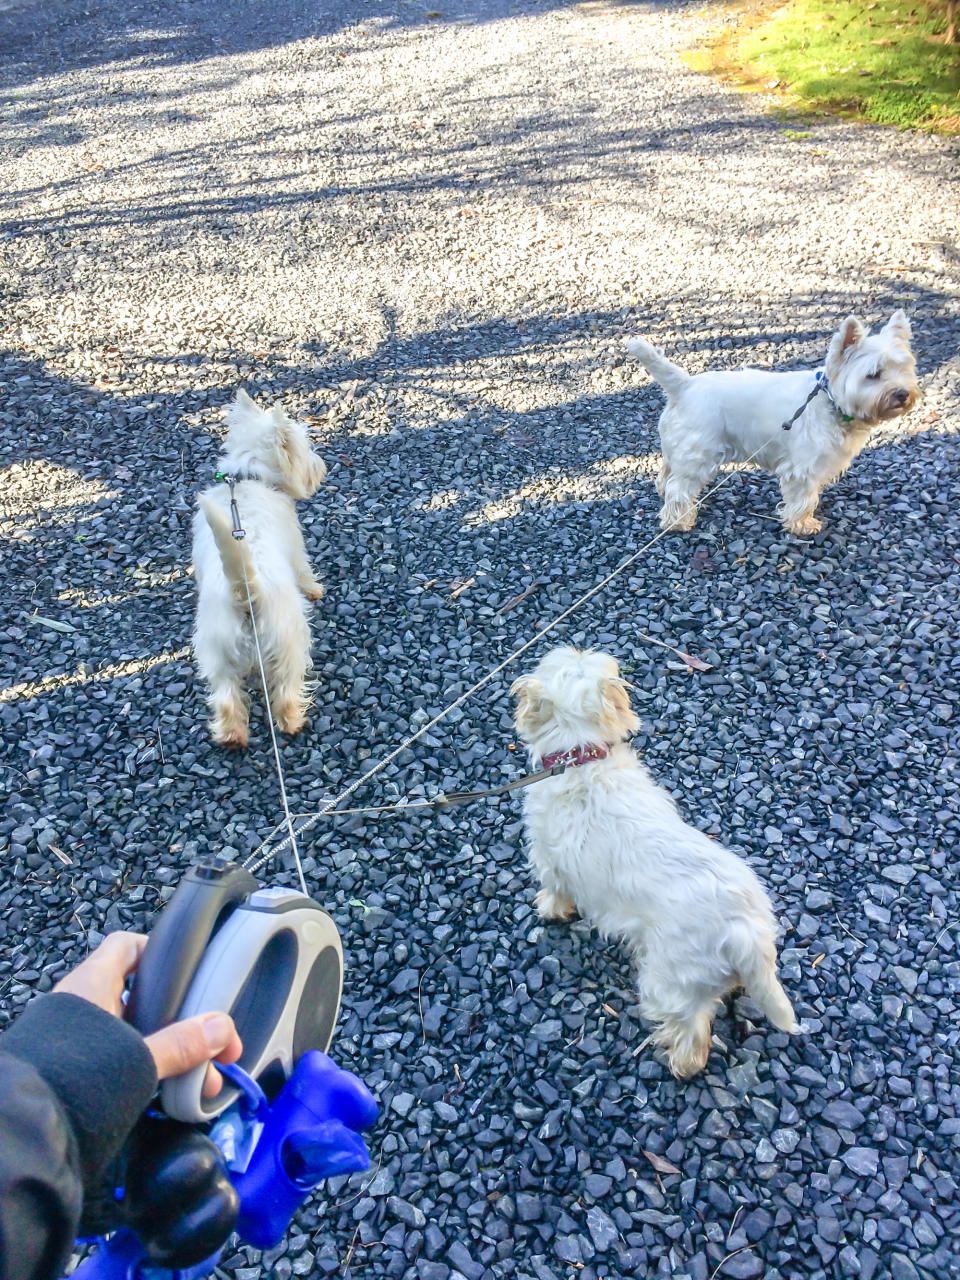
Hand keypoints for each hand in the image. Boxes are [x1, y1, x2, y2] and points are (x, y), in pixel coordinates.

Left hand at [54, 932, 242, 1097]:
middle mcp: (81, 1006)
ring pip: (133, 1034)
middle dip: (181, 1020)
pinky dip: (147, 1071)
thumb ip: (181, 1044)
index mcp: (91, 984)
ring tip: (201, 1081)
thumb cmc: (73, 1082)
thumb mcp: (136, 1060)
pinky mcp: (74, 1074)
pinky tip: (172, 1095)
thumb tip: (222, 1028)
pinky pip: (119, 1061)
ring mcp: (75, 1041)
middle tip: (213, 1047)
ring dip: (170, 1052)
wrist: (19, 1136)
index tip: (192, 973)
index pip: (127, 946)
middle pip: (139, 996)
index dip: (159, 951)